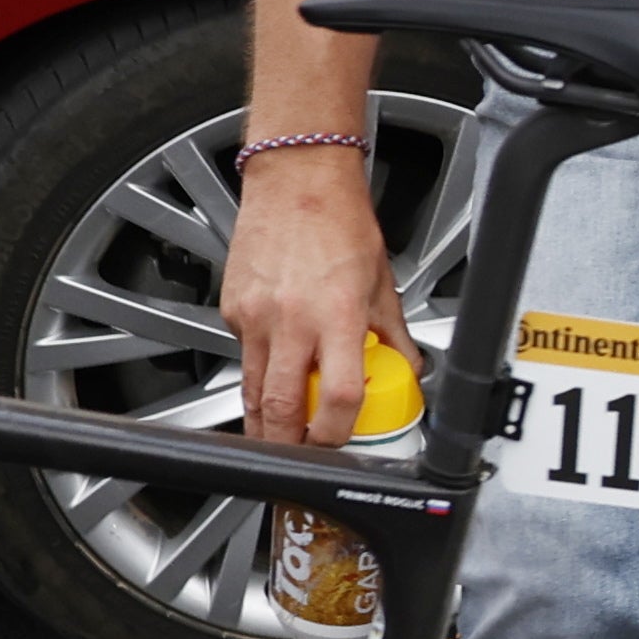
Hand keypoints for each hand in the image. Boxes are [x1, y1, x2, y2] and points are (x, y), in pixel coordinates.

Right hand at [217, 152, 405, 443]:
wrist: (296, 179)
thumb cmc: (339, 221)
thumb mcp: (381, 284)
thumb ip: (392, 335)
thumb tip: (406, 369)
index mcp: (336, 315)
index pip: (337, 396)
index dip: (336, 432)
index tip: (337, 441)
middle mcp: (291, 320)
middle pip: (279, 408)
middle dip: (285, 445)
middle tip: (294, 459)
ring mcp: (255, 316)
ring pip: (252, 389)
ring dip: (263, 421)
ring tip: (276, 436)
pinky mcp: (232, 308)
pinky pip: (243, 354)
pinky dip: (257, 371)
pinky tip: (274, 366)